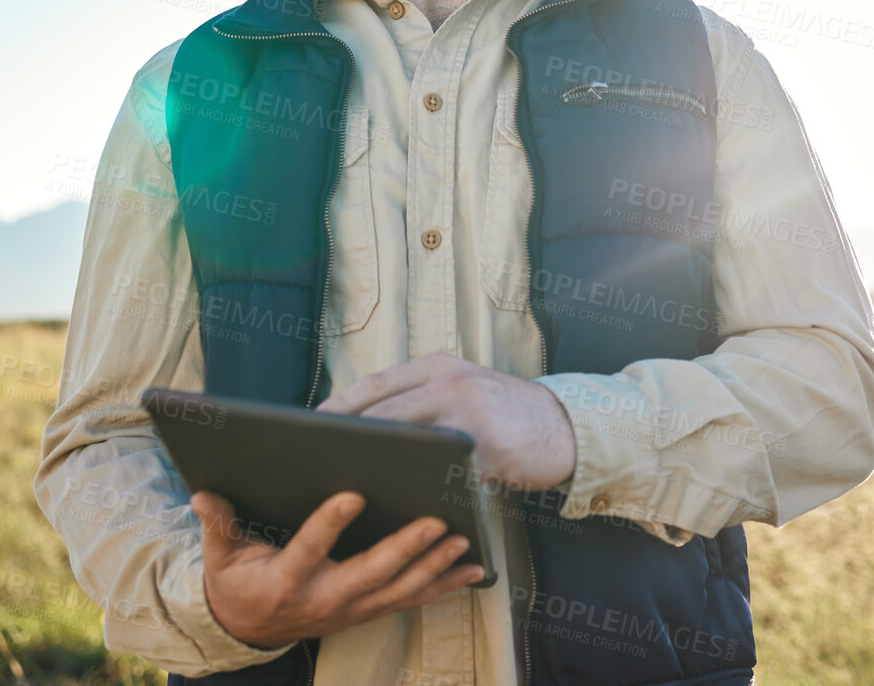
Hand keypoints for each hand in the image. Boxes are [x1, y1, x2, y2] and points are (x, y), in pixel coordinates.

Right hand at [192, 490, 483, 648]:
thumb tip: (203, 493)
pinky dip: (444, 586)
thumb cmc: (237, 583)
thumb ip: (218, 524)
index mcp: (285, 581)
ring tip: (463, 541)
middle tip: (436, 520)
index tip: (353, 494)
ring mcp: (350, 610)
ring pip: (399, 591)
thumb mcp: (221, 557)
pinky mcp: (368, 611)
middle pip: (369, 574)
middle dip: (405, 548)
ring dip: (434, 567)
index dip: (329, 524)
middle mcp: (323, 600)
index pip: (309, 549)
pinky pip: (411, 600)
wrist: (247, 631)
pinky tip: (475, 570)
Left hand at [317, 352, 576, 490]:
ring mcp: (472, 413)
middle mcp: (452, 382)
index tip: (307, 427)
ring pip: (410, 442)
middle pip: (385, 411)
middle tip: (314, 461)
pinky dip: (421, 489)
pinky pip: (445, 474)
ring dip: (378, 465)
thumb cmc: (504, 414)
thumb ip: (422, 400)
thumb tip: (364, 427)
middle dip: (347, 438)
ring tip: (348, 486)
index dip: (338, 406)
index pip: (376, 384)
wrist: (567, 426)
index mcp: (440, 367)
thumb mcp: (463, 390)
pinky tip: (401, 506)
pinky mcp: (490, 447)